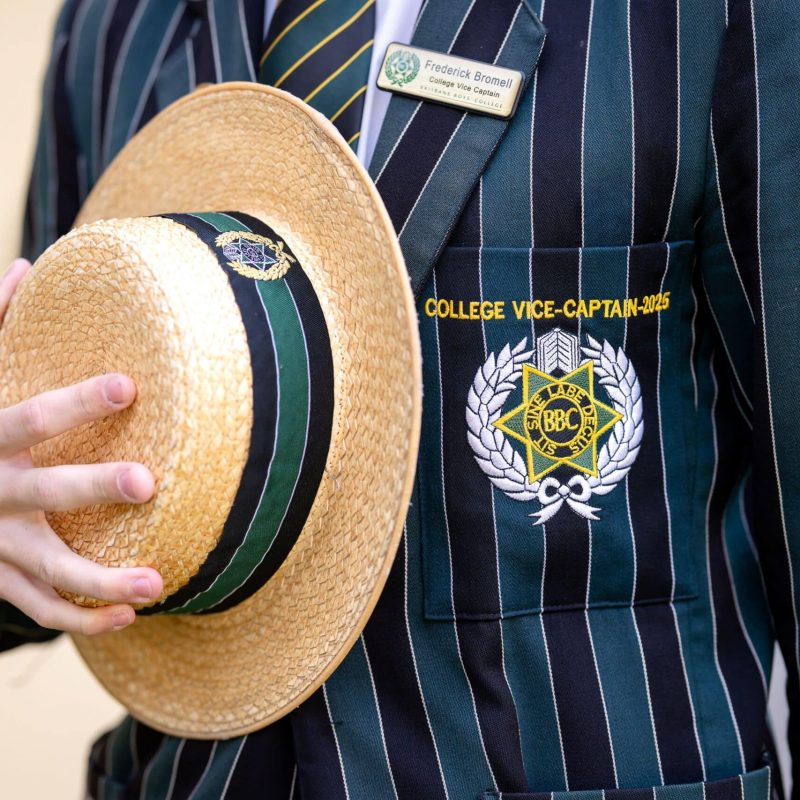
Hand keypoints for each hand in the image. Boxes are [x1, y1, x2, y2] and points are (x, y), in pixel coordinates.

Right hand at [0, 258, 162, 634]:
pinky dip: (79, 617)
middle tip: (148, 482)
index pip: (30, 416)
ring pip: (46, 569)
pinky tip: (128, 616)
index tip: (130, 383)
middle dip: (94, 488)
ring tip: (157, 585)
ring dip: (100, 580)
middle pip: (44, 493)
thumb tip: (24, 265)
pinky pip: (36, 608)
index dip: (77, 402)